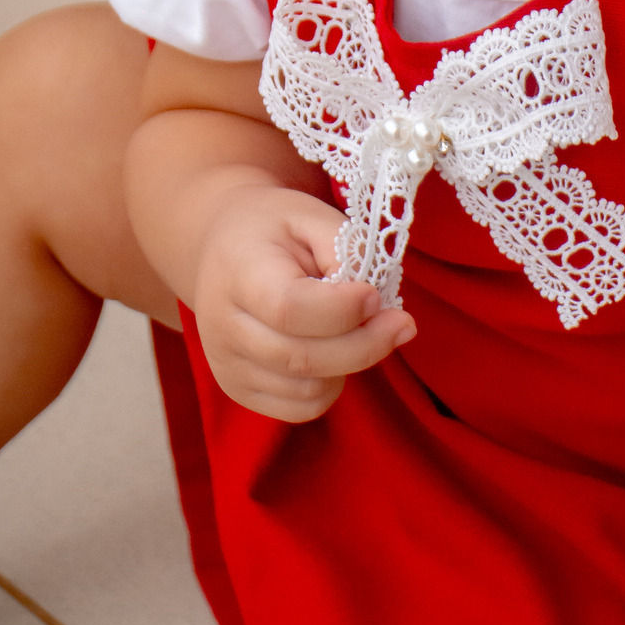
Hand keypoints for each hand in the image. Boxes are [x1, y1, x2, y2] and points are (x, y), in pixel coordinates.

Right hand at [191, 182, 414, 420]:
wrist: (221, 247)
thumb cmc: (272, 229)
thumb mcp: (310, 216)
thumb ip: (346, 250)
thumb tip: (375, 305)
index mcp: (237, 273)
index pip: (290, 310)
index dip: (343, 310)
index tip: (376, 297)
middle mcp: (221, 326)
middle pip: (302, 358)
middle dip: (366, 345)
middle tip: (402, 324)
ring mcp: (225, 364)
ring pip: (306, 390)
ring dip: (350, 365)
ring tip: (358, 330)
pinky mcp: (236, 388)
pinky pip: (299, 408)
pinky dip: (330, 387)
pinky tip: (334, 353)